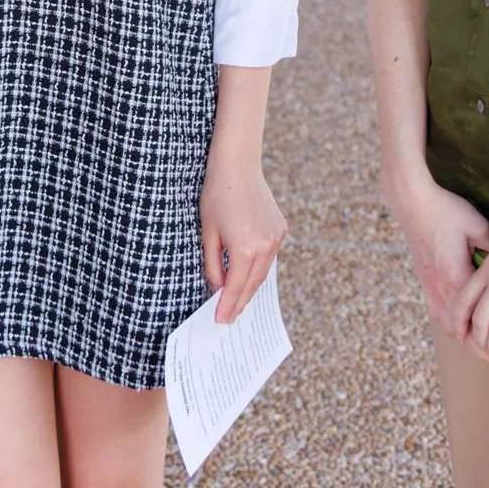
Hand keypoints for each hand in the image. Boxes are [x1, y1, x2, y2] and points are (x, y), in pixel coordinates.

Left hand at [200, 151, 286, 323]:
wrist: (238, 167)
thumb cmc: (217, 197)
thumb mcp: (208, 234)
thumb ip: (213, 266)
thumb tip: (219, 288)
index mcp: (245, 248)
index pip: (236, 287)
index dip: (228, 305)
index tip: (221, 320)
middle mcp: (266, 246)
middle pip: (252, 284)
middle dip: (240, 302)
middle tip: (229, 316)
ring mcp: (276, 238)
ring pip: (263, 272)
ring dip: (250, 287)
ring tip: (238, 300)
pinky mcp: (281, 230)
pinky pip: (269, 257)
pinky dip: (258, 269)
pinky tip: (248, 275)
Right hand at [385, 172, 488, 337]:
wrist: (412, 202)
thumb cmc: (446, 211)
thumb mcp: (477, 226)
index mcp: (456, 276)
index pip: (476, 319)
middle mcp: (440, 286)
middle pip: (459, 329)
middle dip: (477, 346)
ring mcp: (428, 283)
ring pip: (444, 322)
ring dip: (461, 335)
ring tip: (478, 342)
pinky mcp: (422, 277)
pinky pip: (435, 309)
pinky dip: (448, 320)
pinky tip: (458, 321)